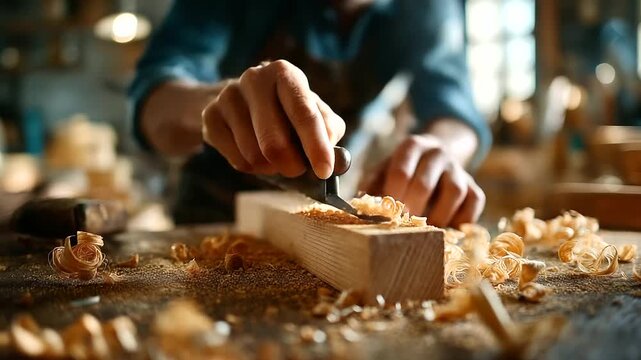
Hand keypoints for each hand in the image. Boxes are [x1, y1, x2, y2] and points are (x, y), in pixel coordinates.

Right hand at [201, 60, 345, 178]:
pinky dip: (252, 168)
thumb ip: (329, 133)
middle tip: (296, 171)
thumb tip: (336, 161)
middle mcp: (254, 78)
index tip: (324, 172)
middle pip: (274, 143)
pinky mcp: (210, 116)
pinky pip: (236, 160)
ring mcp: (228, 96)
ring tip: (274, 159)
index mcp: (285, 73)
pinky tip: (254, 154)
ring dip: (270, 168)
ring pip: (254, 155)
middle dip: (291, 166)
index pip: (304, 114)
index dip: (316, 146)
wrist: (240, 103)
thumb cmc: (286, 112)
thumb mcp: (314, 114)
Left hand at [362, 134, 484, 226]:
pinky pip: (475, 202)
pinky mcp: (475, 186)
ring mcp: (459, 169)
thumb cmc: (402, 171)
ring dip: (438, 216)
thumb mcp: (383, 170)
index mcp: (412, 146)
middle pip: (425, 183)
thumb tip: (357, 212)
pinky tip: (447, 231)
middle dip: (411, 209)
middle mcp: (438, 153)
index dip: (392, 196)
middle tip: (402, 227)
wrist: (437, 157)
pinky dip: (463, 220)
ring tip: (425, 232)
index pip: (400, 171)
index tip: (385, 216)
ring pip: (455, 191)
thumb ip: (370, 187)